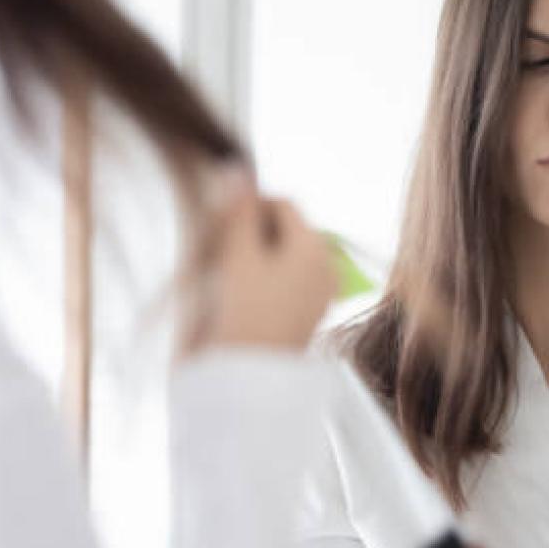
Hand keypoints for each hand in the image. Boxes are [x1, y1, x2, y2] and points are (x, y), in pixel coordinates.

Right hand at [194, 178, 337, 351]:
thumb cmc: (244, 316)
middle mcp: (327, 265)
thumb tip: (238, 167)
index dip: (250, 204)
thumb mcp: (238, 257)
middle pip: (288, 227)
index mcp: (315, 246)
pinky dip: (268, 276)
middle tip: (222, 251)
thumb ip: (238, 211)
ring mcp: (322, 291)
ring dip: (259, 254)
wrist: (249, 379)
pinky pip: (290, 277)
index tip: (221, 225)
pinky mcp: (311, 312)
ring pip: (287, 252)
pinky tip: (245, 294)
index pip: (283, 203)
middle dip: (255, 230)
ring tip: (231, 274)